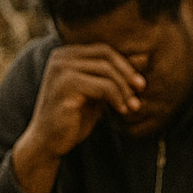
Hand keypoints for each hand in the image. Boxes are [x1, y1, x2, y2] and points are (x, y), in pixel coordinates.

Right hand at [12, 44, 146, 192]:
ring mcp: (61, 70)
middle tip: (141, 90)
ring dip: (124, 89)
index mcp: (66, 55)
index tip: (140, 84)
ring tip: (134, 106)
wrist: (48, 142)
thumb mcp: (97, 94)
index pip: (103, 50)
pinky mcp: (65, 87)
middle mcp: (61, 58)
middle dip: (127, 74)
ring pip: (106, 70)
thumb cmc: (73, 119)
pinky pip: (102, 86)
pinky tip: (122, 111)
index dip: (125, 65)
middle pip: (106, 56)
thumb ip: (114, 77)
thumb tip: (144, 57)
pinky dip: (117, 98)